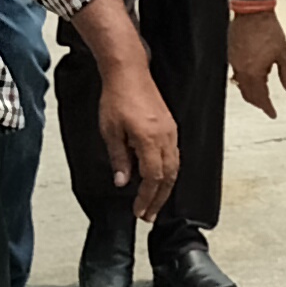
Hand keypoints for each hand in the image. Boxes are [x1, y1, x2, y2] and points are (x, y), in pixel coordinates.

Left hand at [98, 62, 183, 220]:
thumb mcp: (110, 131)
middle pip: (169, 176)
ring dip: (165, 187)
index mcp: (149, 139)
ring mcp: (170, 131)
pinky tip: (159, 177)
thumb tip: (123, 181)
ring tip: (155, 201)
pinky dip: (168, 171)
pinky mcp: (170, 126)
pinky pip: (174, 154)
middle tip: (149, 214)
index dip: (147, 197)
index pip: (153, 177)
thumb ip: (119, 159)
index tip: (140, 210)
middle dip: (159, 198)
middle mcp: (165, 137)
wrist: (128, 72)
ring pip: (175, 166)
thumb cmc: (117, 97)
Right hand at [231, 6, 285, 115]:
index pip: (260, 97)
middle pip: (248, 94)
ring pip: (241, 85)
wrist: (252, 12)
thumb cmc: (269, 30)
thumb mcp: (284, 54)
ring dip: (251, 91)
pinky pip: (236, 73)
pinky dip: (245, 79)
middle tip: (267, 106)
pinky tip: (253, 75)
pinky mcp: (230, 54)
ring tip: (262, 91)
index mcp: (254, 72)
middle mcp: (241, 70)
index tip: (273, 114)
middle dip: (258, 102)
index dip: (267, 108)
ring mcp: (233, 62)